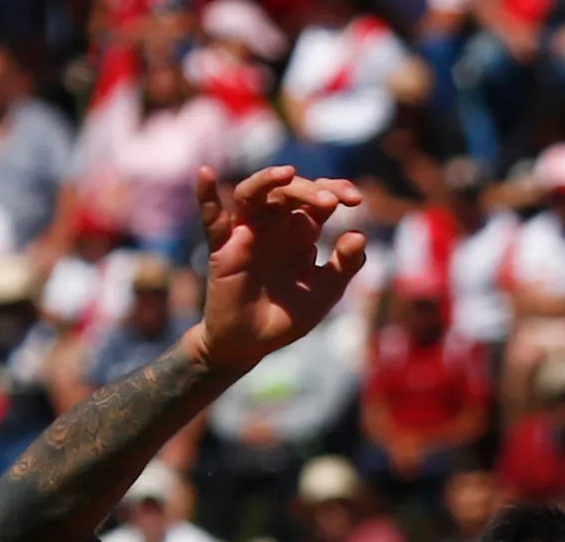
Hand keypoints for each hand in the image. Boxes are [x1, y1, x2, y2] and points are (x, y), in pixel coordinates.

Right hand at [190, 166, 366, 379]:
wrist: (252, 344)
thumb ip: (345, 264)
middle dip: (309, 190)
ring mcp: (247, 232)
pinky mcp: (223, 247)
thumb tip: (359, 234)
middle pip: (288, 191)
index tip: (355, 200)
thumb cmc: (288, 315)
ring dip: (268, 180)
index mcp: (301, 232)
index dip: (335, 191)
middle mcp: (274, 225)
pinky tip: (205, 173)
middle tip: (330, 201)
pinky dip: (206, 195)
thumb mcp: (324, 291)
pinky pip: (212, 217)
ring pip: (254, 193)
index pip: (317, 199)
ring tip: (287, 173)